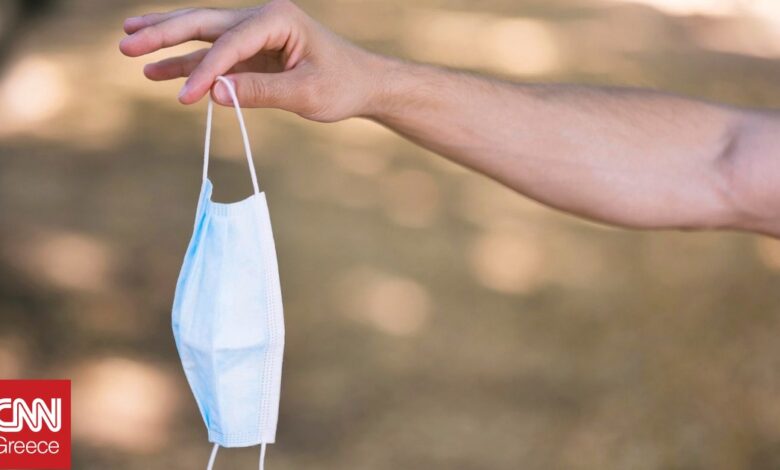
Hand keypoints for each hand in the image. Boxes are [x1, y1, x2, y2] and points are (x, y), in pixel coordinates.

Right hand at [119, 0, 386, 121]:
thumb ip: (260, 92)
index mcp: (278, 19)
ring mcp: (255, 35)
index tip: (185, 99)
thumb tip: (212, 92)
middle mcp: (262, 19)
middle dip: (164, 32)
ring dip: (167, 42)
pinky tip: (159, 71)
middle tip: (125, 42)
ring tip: (128, 45)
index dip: (205, 70)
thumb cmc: (343, 85)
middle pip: (204, 23)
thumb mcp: (306, 93)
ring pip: (203, 35)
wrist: (364, 84)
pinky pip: (214, 57)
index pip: (230, 43)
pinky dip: (188, 64)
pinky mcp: (253, 53)